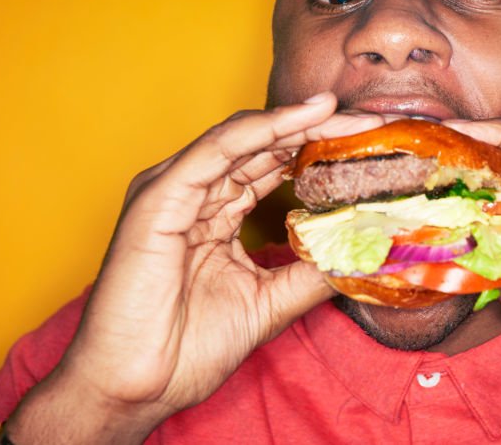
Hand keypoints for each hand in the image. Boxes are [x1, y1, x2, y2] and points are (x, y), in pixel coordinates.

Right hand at [6, 94, 389, 442]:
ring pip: (242, 139)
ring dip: (295, 122)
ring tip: (341, 112)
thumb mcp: (269, 302)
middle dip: (317, 131)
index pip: (271, 167)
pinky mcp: (158, 198)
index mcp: (213, 214)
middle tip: (368, 122)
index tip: (368, 145)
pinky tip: (300, 121)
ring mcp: (172, 192)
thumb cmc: (184, 349)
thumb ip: (311, 273)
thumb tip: (363, 254)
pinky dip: (259, 131)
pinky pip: (215, 152)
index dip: (318, 151)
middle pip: (262, 147)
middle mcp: (193, 194)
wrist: (132, 388)